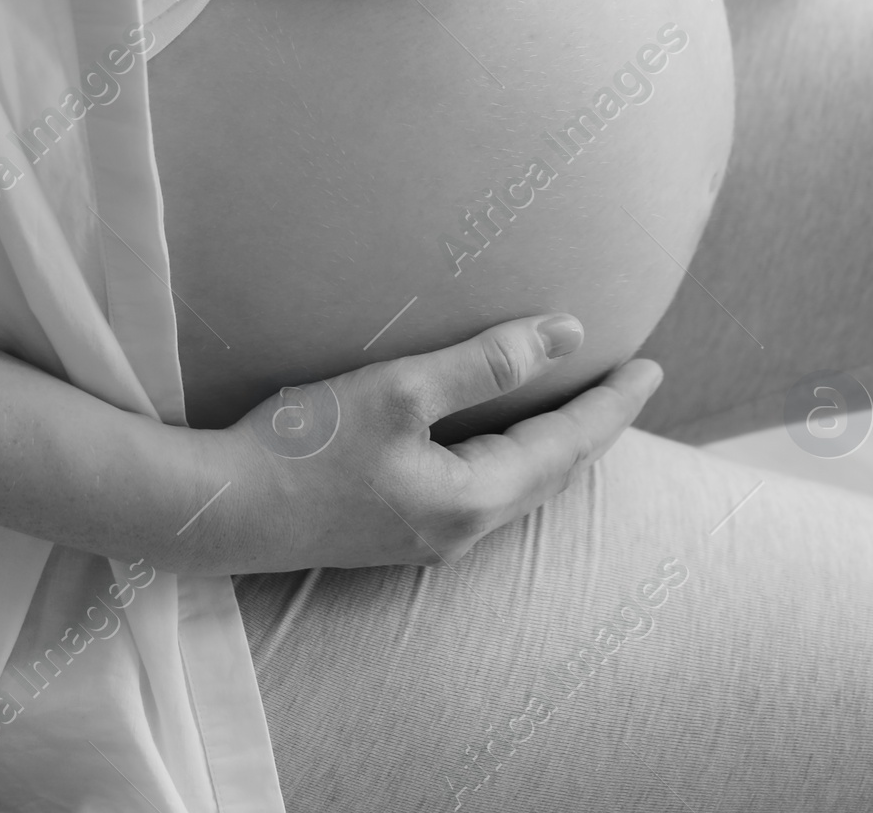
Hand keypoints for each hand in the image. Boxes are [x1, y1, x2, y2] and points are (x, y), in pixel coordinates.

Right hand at [162, 316, 662, 576]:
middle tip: (632, 384)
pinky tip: (505, 439)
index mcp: (472, 500)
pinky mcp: (396, 530)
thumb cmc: (305, 446)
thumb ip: (487, 363)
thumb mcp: (402, 391)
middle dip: (596, 428)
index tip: (653, 368)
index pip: (568, 446)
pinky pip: (485, 490)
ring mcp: (426, 538)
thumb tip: (568, 333)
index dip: (612, 404)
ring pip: (520, 486)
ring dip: (557, 445)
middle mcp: (459, 530)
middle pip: (553, 474)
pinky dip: (516, 457)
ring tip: (583, 408)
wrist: (219, 512)